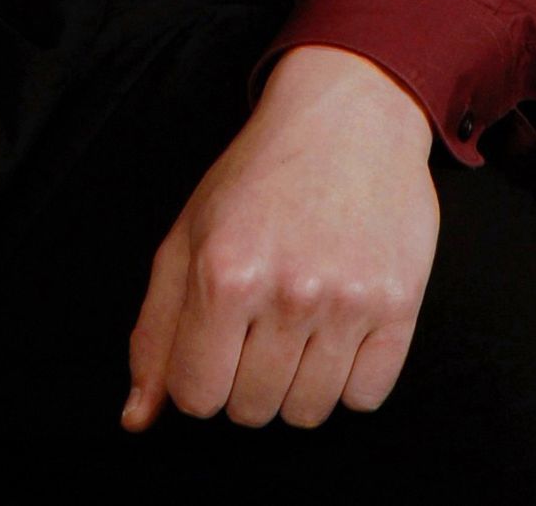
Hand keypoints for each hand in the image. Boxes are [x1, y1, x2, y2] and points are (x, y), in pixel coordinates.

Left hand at [122, 44, 438, 432]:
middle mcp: (287, 292)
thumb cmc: (258, 176)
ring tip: (299, 320)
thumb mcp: (187, 234)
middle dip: (246, 376)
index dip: (199, 375)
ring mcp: (348, 302)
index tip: (214, 339)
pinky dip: (349, 377)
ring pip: (308, 412)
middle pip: (251, 410)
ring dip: (297, 381)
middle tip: (259, 319)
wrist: (348, 117)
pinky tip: (339, 325)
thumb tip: (135, 419)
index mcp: (223, 272)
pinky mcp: (400, 306)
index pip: (196, 396)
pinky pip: (366, 398)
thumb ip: (154, 330)